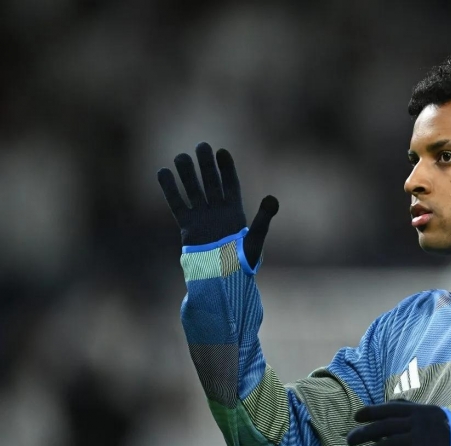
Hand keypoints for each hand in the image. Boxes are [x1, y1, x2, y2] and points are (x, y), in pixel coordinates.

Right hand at [157, 142, 277, 267]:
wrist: (222, 281)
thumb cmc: (242, 263)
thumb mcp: (256, 240)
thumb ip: (264, 218)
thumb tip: (273, 197)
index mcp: (235, 213)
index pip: (231, 185)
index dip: (226, 168)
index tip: (221, 151)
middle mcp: (218, 212)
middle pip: (211, 183)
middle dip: (206, 165)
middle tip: (201, 145)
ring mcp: (202, 218)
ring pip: (193, 191)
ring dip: (187, 174)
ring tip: (181, 156)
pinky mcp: (187, 227)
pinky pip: (177, 204)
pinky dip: (170, 190)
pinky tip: (163, 173)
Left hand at [347, 400, 450, 445]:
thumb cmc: (448, 429)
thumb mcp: (430, 412)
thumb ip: (410, 407)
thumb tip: (390, 401)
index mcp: (418, 410)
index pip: (390, 408)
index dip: (371, 411)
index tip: (356, 416)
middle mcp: (416, 422)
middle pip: (384, 426)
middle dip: (364, 432)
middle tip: (349, 440)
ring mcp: (418, 438)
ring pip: (386, 444)